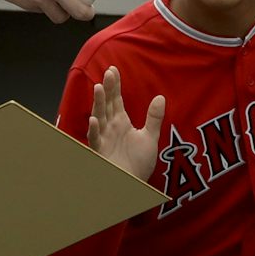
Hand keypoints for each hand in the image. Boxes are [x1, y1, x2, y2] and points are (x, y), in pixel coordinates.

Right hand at [86, 66, 164, 182]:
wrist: (132, 186)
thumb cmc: (138, 164)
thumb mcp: (150, 138)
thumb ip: (154, 118)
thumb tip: (160, 97)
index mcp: (121, 122)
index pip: (116, 100)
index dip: (115, 86)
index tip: (113, 69)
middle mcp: (110, 128)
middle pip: (107, 105)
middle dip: (107, 89)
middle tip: (108, 73)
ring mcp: (104, 139)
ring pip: (99, 118)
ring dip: (98, 104)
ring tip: (99, 88)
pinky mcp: (100, 152)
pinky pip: (95, 140)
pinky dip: (94, 130)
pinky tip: (94, 119)